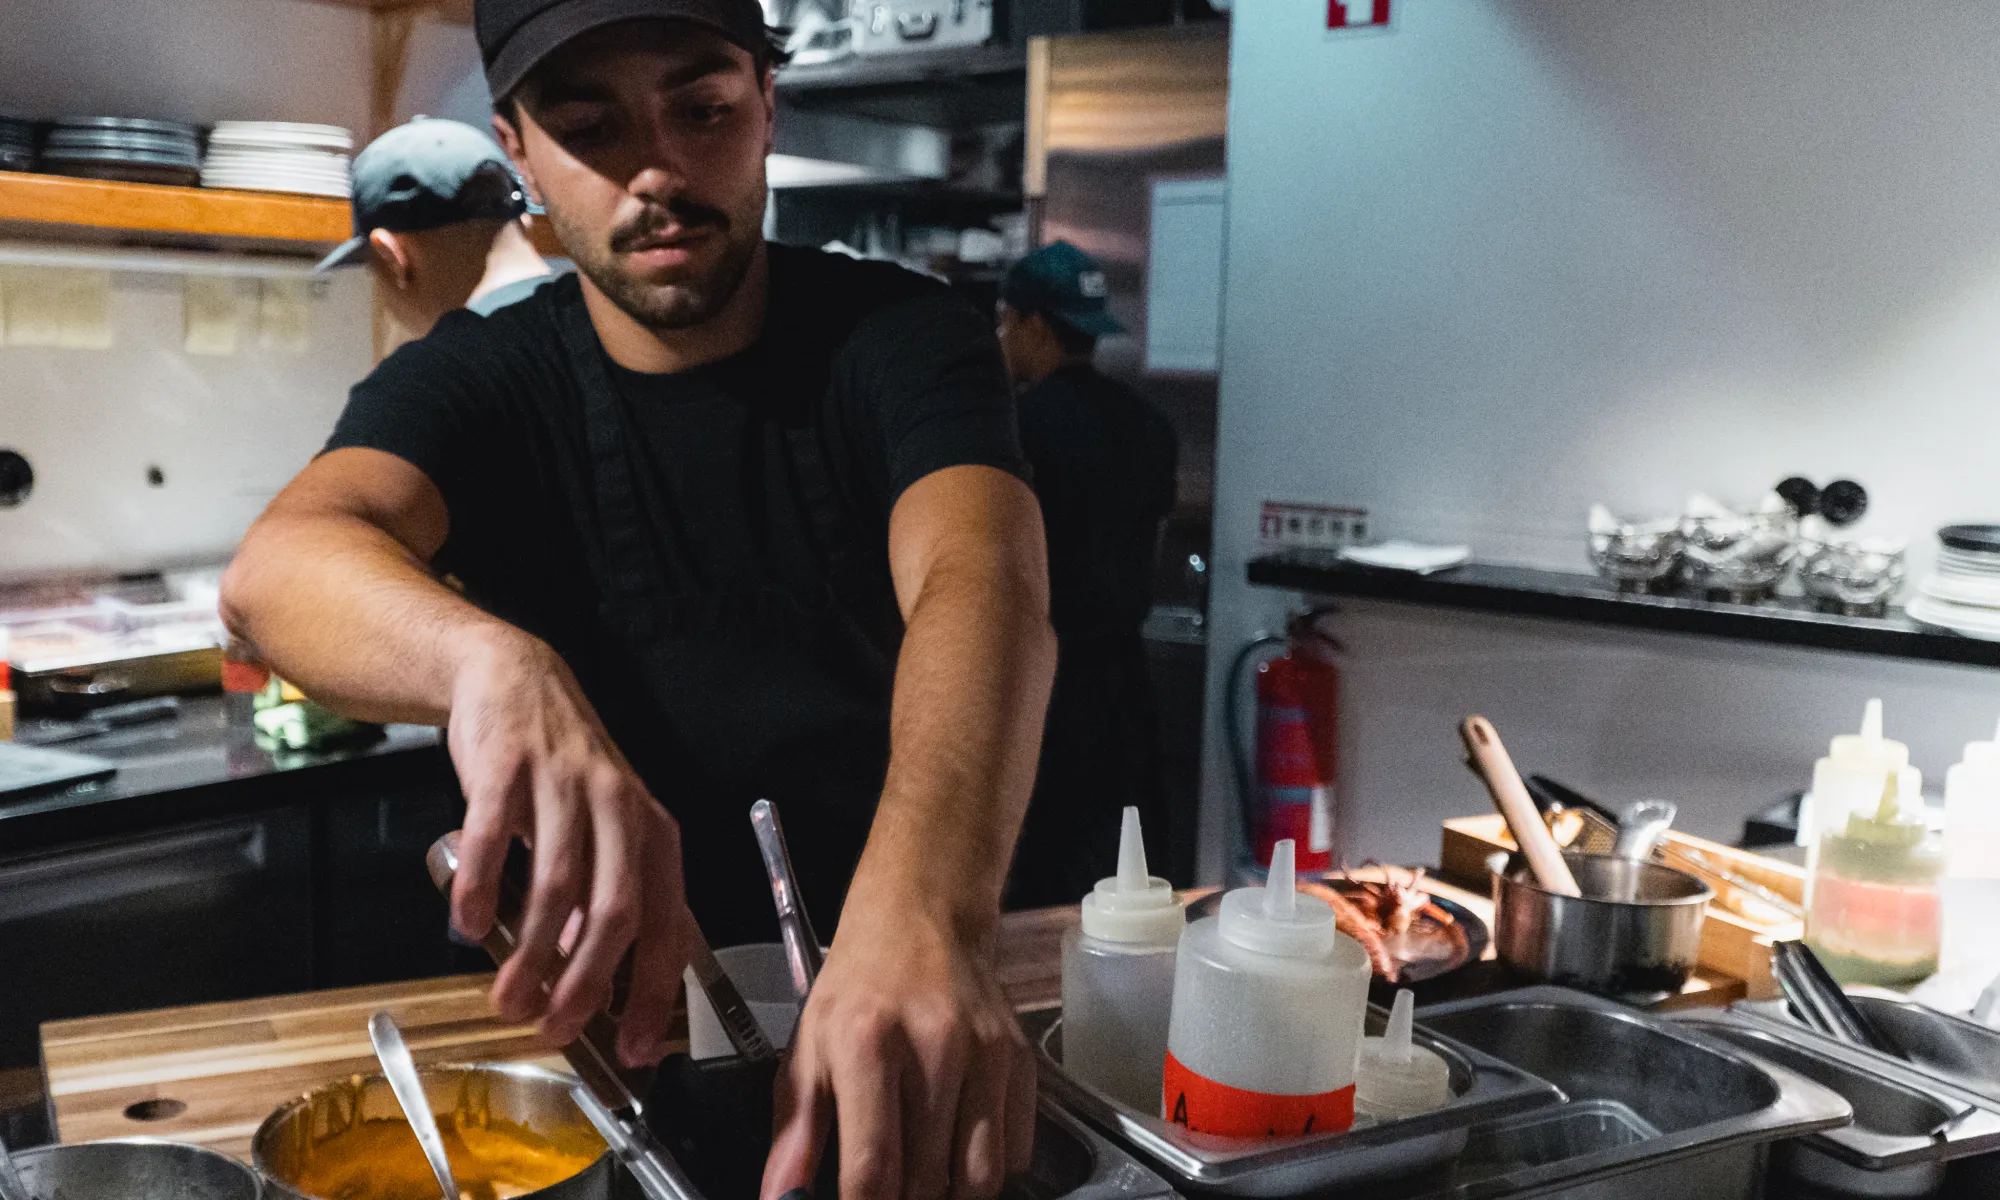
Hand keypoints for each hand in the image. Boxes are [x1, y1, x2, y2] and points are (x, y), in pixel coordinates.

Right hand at [445, 627, 689, 1065]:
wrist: (514, 679)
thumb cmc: (561, 772)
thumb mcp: (601, 832)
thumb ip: (600, 901)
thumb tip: (590, 984)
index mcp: (653, 833)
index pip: (667, 925)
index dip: (653, 993)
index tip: (634, 1046)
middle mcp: (620, 808)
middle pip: (616, 913)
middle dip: (586, 985)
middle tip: (553, 1028)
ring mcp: (565, 785)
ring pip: (560, 886)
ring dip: (530, 955)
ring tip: (507, 997)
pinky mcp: (509, 768)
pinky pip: (496, 839)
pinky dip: (482, 890)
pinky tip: (470, 925)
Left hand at [762, 900, 1035, 1199]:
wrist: (922, 917)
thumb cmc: (859, 987)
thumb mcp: (808, 1049)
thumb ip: (795, 1133)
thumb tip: (784, 1199)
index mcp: (868, 1045)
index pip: (873, 1168)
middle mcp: (934, 1048)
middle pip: (927, 1180)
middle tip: (888, 1190)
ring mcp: (985, 1054)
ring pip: (979, 1177)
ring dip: (949, 1194)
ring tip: (922, 1178)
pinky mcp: (1019, 1059)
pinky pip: (1016, 1151)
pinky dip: (987, 1169)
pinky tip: (957, 1150)